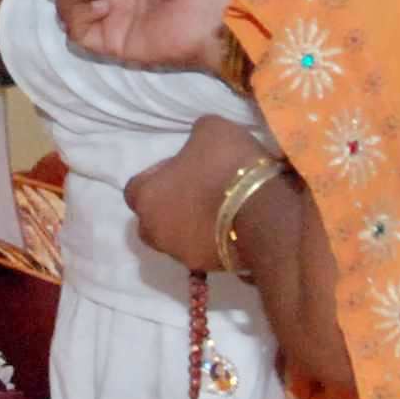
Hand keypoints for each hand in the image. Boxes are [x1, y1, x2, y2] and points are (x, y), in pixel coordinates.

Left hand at [128, 115, 269, 274]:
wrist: (264, 212)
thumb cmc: (227, 165)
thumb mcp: (210, 129)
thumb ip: (195, 138)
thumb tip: (198, 145)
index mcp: (146, 198)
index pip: (135, 189)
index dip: (157, 175)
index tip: (182, 166)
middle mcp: (156, 232)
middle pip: (153, 220)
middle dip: (169, 207)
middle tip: (197, 190)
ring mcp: (182, 255)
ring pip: (178, 239)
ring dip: (191, 225)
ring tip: (220, 209)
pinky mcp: (210, 269)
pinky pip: (205, 251)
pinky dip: (214, 240)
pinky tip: (235, 225)